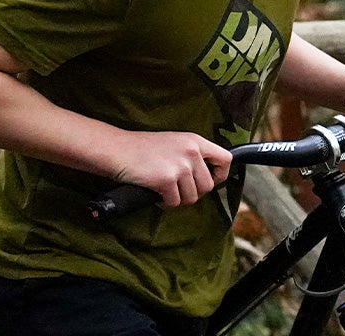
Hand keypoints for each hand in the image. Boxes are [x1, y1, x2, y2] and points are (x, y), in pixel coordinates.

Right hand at [109, 130, 231, 207]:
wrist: (118, 149)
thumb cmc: (143, 148)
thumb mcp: (174, 142)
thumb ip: (191, 154)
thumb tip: (206, 177)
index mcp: (195, 140)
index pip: (225, 159)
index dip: (220, 174)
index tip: (210, 180)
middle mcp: (191, 151)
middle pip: (208, 185)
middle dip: (194, 192)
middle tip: (178, 189)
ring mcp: (180, 166)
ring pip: (192, 197)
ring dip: (178, 199)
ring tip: (165, 190)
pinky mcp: (167, 180)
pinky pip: (175, 203)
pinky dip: (165, 203)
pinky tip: (156, 194)